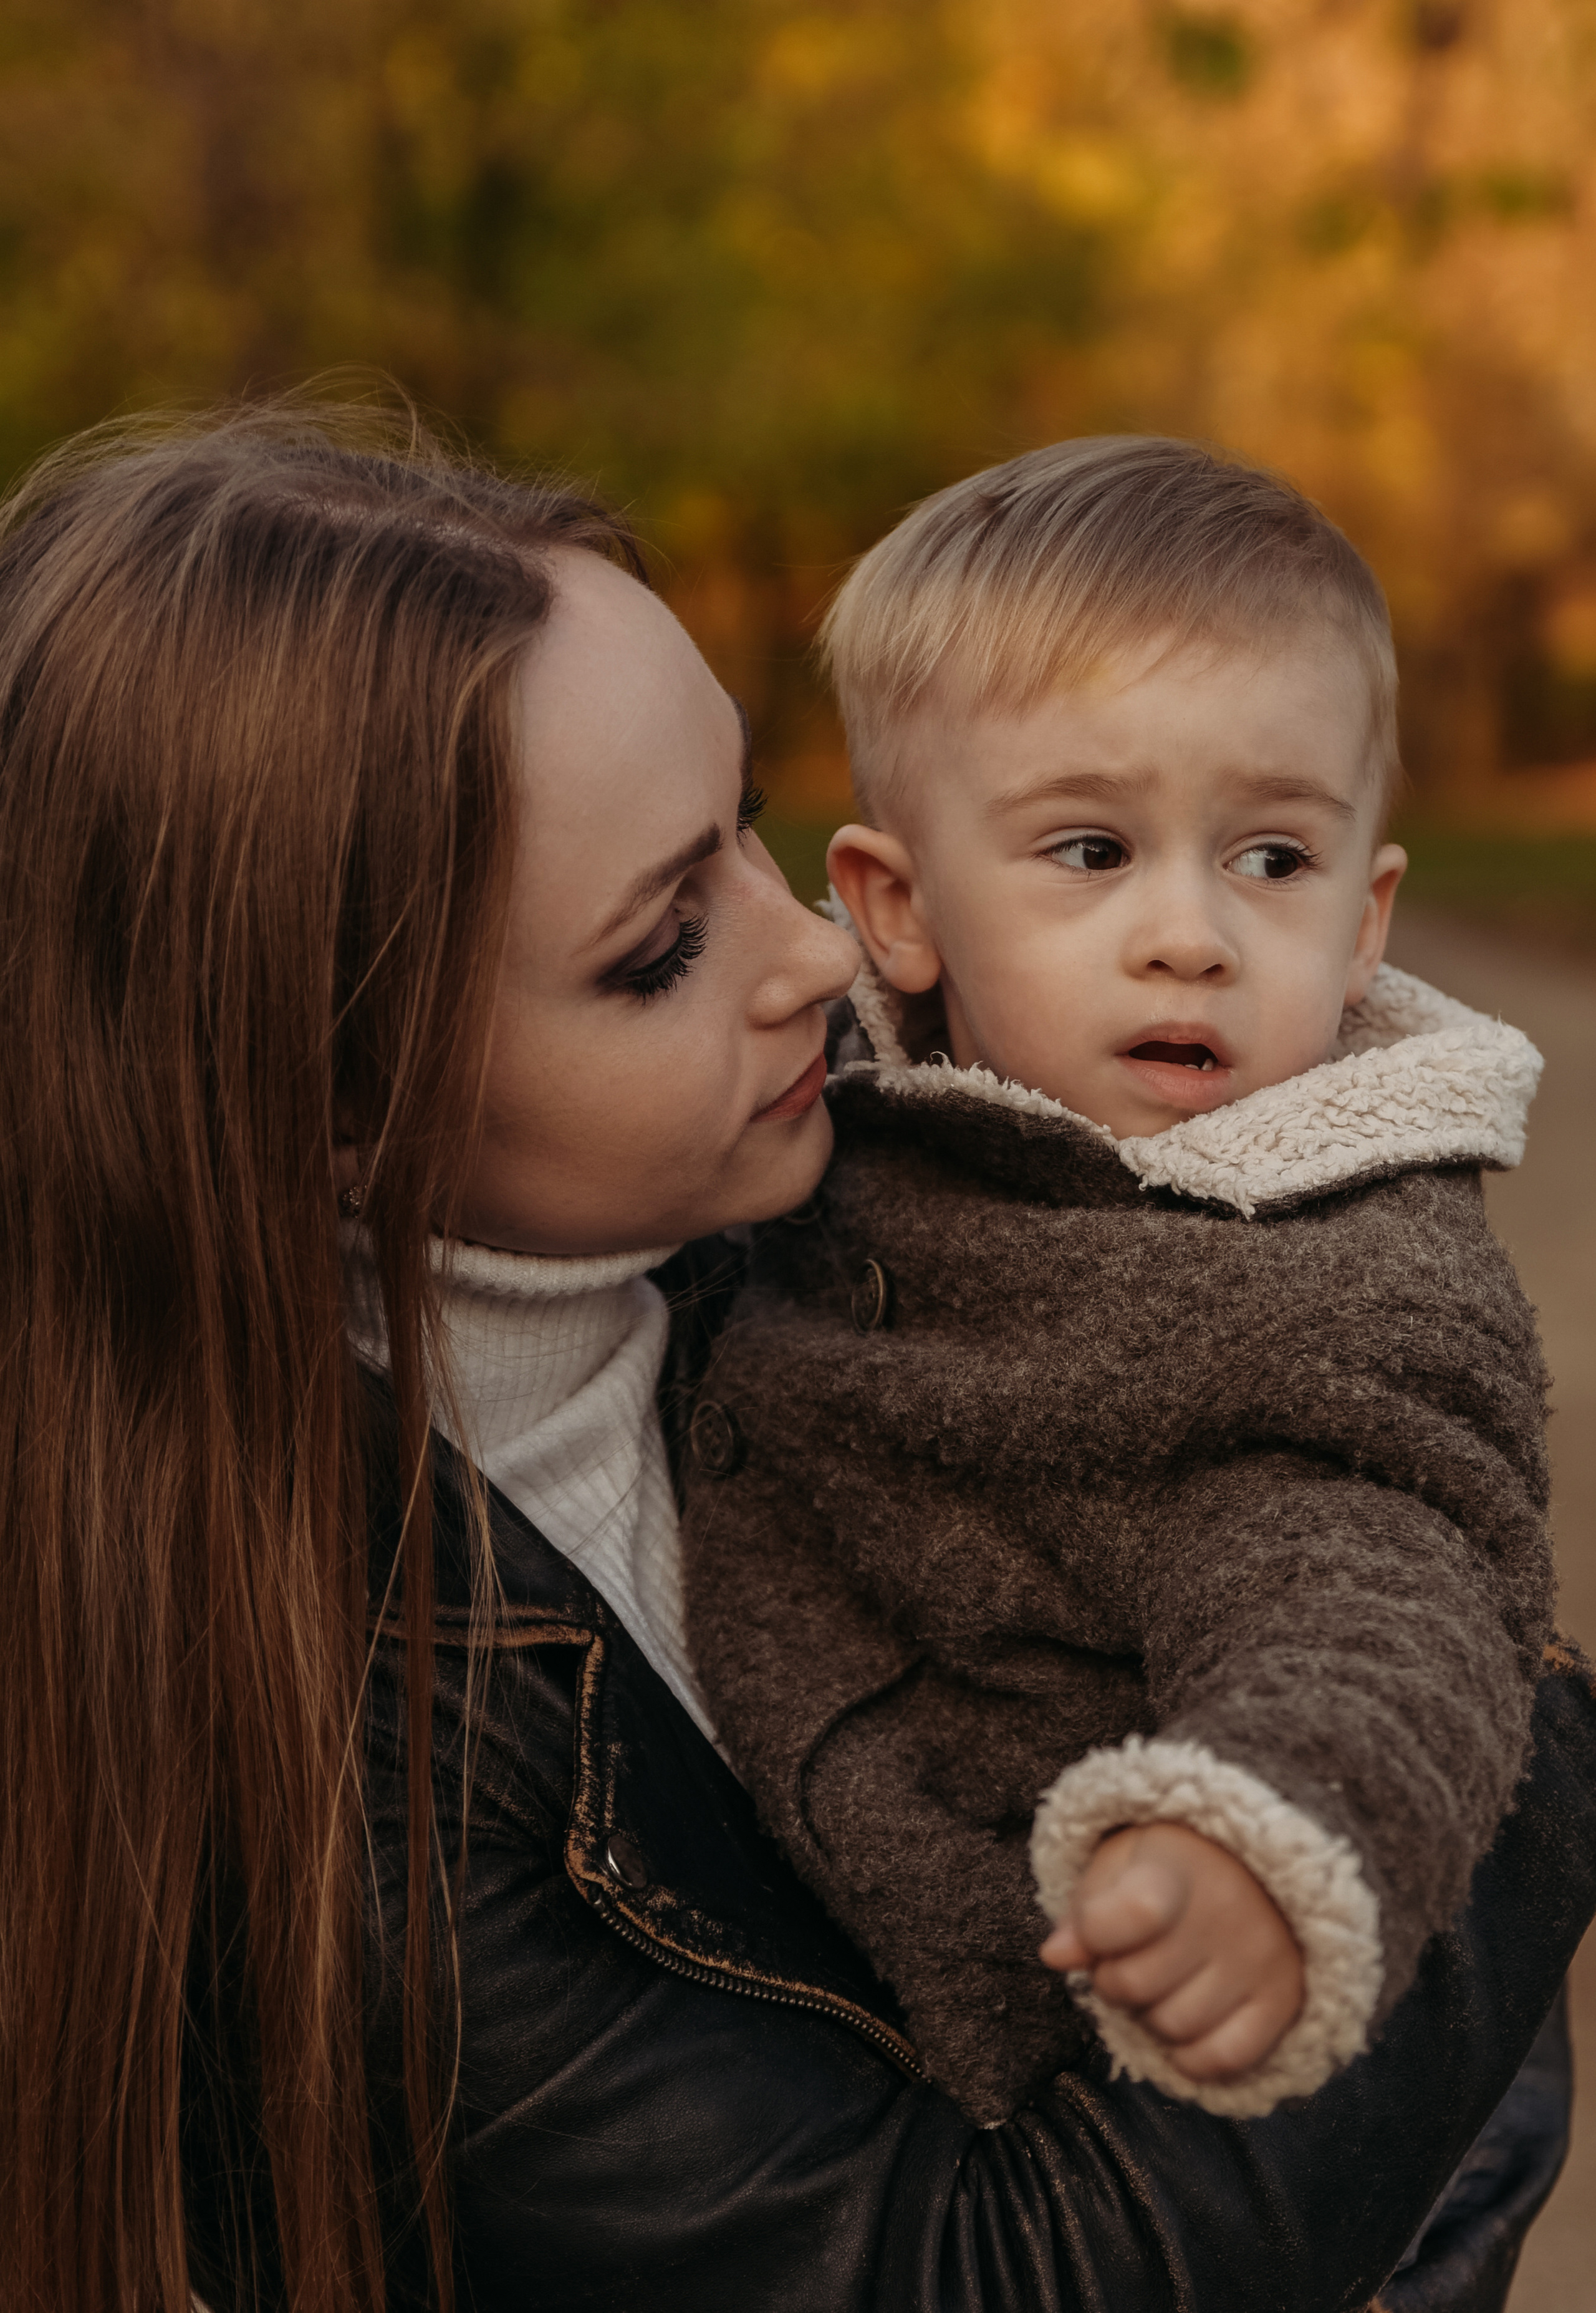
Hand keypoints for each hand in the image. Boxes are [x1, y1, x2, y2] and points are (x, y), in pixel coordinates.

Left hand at [1040, 1820, 1304, 2082]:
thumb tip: (1055, 1956)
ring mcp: (1259, 1960)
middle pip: (1134, 1985)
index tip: (1099, 1925)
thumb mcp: (1118, 1863)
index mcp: (1178, 1866)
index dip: (1096, 1932)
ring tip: (1162, 1982)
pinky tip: (1185, 2028)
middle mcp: (1227, 1913)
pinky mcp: (1283, 2000)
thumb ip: (1084, 1909)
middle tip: (1128, 1957)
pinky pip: (1224, 2058)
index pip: (1131, 1914)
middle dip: (1113, 1979)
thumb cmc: (1171, 1866)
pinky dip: (1193, 2058)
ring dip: (1151, 2016)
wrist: (1254, 1866)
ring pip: (1172, 2027)